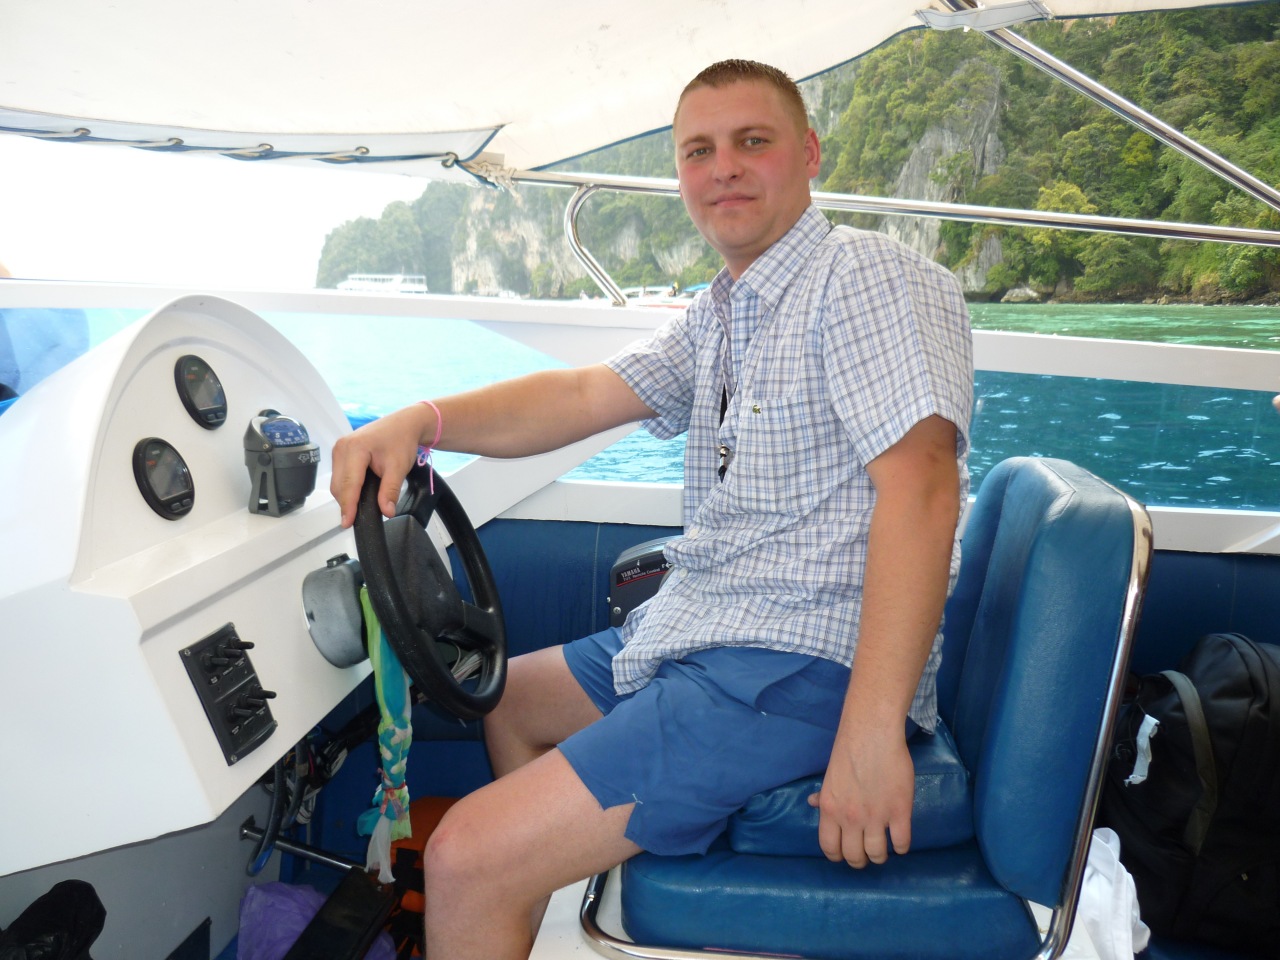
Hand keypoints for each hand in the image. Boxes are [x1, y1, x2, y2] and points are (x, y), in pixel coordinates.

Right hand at [329, 404, 431, 527]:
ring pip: (337, 482)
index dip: (348, 506)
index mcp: (355, 448)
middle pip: (339, 485)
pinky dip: (347, 487)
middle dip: (347, 503)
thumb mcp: (398, 468)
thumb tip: (386, 512)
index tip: (347, 523)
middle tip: (358, 519)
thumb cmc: (401, 441)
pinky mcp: (340, 452)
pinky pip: (339, 475)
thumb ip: (390, 491)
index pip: (349, 484)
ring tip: (360, 506)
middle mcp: (341, 447)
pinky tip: (358, 493)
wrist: (403, 424)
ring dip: (346, 496)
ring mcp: (339, 449)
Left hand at [808, 730, 913, 867]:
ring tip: (883, 849)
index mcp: (830, 810)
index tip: (846, 854)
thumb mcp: (830, 777)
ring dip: (880, 856)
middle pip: (854, 857)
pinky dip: (902, 847)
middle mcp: (850, 818)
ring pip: (877, 855)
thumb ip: (824, 795)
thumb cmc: (849, 752)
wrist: (872, 734)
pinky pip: (902, 843)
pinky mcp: (900, 812)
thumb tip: (812, 803)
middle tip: (866, 854)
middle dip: (860, 860)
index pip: (829, 848)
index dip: (838, 856)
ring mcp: (876, 817)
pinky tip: (900, 840)